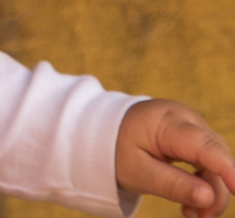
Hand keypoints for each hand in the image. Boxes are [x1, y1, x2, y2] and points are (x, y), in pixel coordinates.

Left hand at [117, 99, 234, 217]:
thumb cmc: (117, 150)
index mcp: (166, 122)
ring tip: (192, 215)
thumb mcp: (137, 172)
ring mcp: (190, 125)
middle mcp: (184, 119)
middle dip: (216, 190)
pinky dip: (203, 183)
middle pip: (214, 155)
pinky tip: (192, 205)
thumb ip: (172, 184)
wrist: (103, 131)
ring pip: (215, 160)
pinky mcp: (192, 136)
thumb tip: (208, 198)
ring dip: (210, 191)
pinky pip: (208, 161)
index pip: (203, 144)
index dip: (226, 167)